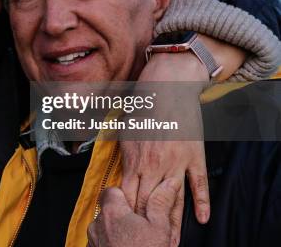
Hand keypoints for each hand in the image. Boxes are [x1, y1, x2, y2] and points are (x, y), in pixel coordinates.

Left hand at [87, 178, 179, 246]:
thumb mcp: (160, 228)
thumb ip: (161, 202)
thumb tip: (168, 184)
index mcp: (112, 212)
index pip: (111, 191)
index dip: (124, 196)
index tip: (136, 206)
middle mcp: (98, 224)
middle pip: (108, 210)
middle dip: (122, 216)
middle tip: (140, 228)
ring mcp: (94, 240)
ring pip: (104, 227)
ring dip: (116, 231)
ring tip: (136, 242)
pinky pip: (101, 242)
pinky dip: (111, 243)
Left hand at [122, 52, 210, 245]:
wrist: (166, 89)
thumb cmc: (141, 109)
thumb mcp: (123, 134)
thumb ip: (123, 159)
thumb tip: (118, 178)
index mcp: (134, 162)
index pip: (129, 197)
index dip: (128, 216)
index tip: (126, 231)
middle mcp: (154, 166)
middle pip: (149, 204)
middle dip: (146, 227)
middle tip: (147, 244)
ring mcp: (175, 163)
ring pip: (173, 200)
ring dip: (171, 223)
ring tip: (171, 243)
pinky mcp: (193, 157)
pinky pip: (198, 184)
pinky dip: (201, 202)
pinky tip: (202, 219)